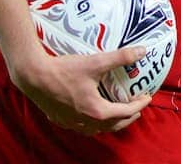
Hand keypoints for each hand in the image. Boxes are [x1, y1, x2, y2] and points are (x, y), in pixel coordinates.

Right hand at [10, 46, 152, 135]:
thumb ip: (120, 57)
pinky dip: (93, 123)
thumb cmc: (64, 70)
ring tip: (118, 113)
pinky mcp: (60, 119)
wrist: (33, 76)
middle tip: (137, 107)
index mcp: (97, 111)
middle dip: (128, 117)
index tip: (147, 96)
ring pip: (97, 129)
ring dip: (112, 122)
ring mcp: (72, 123)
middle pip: (114, 125)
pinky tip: (92, 114)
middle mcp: (85, 121)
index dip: (139, 105)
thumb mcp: (95, 62)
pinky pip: (82, 127)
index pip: (125, 112)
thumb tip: (142, 51)